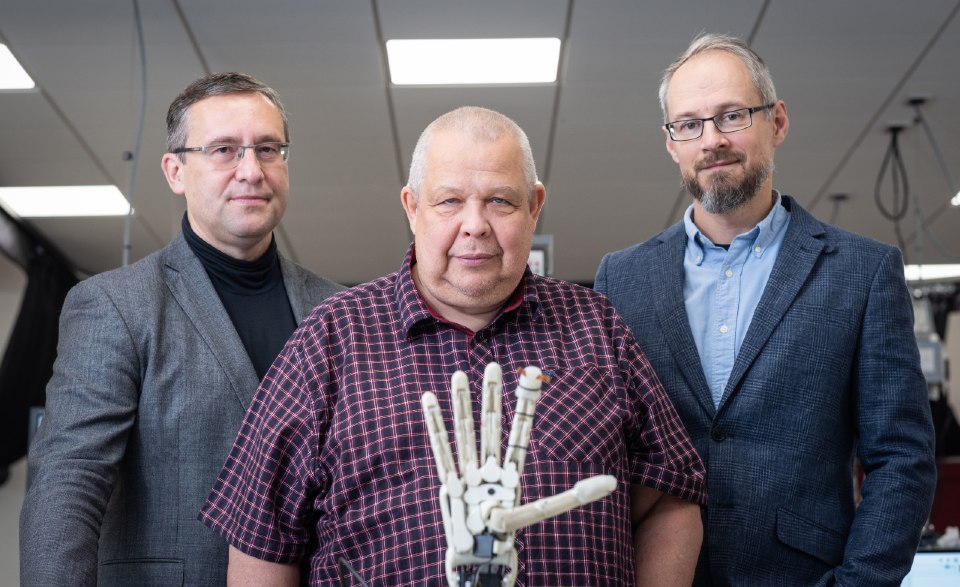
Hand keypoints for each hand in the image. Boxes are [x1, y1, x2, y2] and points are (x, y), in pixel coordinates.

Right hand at [422, 363, 616, 586]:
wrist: (480, 554)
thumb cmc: (507, 533)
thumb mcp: (541, 512)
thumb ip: (573, 496)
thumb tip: (612, 482)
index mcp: (513, 469)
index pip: (521, 430)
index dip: (525, 404)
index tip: (529, 377)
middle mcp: (490, 465)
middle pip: (491, 423)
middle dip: (491, 395)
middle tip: (493, 365)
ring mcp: (469, 471)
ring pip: (465, 430)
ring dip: (462, 403)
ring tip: (459, 374)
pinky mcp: (449, 481)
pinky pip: (441, 449)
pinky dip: (435, 424)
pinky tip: (429, 399)